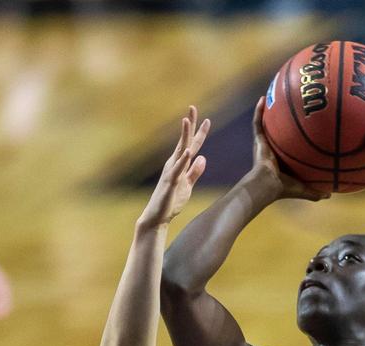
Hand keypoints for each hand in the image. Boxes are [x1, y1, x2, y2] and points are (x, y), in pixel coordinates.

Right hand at [137, 105, 209, 229]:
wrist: (157, 217)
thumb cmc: (171, 202)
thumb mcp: (188, 185)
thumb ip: (195, 172)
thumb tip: (202, 158)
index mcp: (180, 165)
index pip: (192, 145)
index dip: (199, 133)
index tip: (207, 119)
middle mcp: (174, 165)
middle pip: (184, 142)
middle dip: (189, 125)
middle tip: (193, 108)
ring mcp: (171, 172)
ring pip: (179, 151)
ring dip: (183, 136)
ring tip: (186, 121)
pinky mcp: (170, 183)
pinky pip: (177, 170)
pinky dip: (182, 161)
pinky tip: (187, 151)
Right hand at [248, 98, 329, 201]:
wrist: (267, 186)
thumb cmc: (284, 188)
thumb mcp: (304, 188)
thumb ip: (316, 191)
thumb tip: (331, 195)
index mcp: (282, 159)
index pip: (288, 145)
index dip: (293, 136)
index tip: (301, 125)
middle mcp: (272, 149)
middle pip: (277, 131)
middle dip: (281, 119)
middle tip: (293, 105)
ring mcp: (264, 144)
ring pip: (266, 123)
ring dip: (268, 110)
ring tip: (274, 95)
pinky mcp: (258, 141)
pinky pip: (257, 122)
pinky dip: (259, 111)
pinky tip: (263, 98)